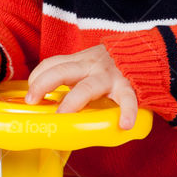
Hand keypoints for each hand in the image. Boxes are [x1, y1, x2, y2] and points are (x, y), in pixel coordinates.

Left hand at [24, 44, 138, 128]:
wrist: (147, 52)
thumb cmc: (114, 64)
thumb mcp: (89, 63)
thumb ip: (73, 75)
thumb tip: (49, 97)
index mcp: (80, 61)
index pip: (51, 63)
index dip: (37, 77)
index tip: (29, 93)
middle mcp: (90, 66)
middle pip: (61, 71)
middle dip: (42, 85)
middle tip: (32, 101)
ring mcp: (108, 76)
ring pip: (87, 88)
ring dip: (73, 102)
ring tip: (63, 115)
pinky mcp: (127, 86)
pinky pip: (127, 99)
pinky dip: (127, 112)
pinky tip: (124, 124)